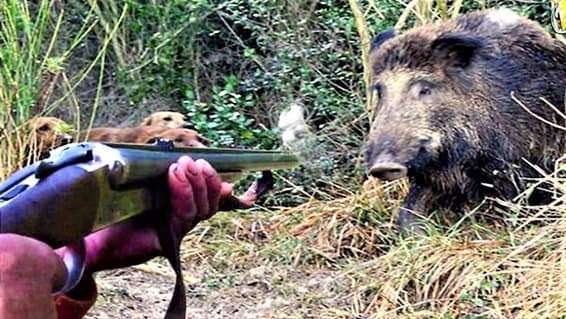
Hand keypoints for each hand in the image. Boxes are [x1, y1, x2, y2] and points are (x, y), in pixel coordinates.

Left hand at [56, 156, 272, 273]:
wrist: (89, 241)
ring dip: (195, 183)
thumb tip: (173, 158)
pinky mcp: (166, 240)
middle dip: (206, 180)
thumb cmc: (110, 212)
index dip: (215, 184)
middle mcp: (180, 221)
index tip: (210, 164)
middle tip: (194, 161)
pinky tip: (174, 175)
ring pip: (200, 209)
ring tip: (183, 165)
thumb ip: (154, 173)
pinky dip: (182, 194)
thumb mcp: (136, 185)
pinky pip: (183, 217)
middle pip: (209, 204)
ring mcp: (175, 232)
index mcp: (177, 208)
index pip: (209, 197)